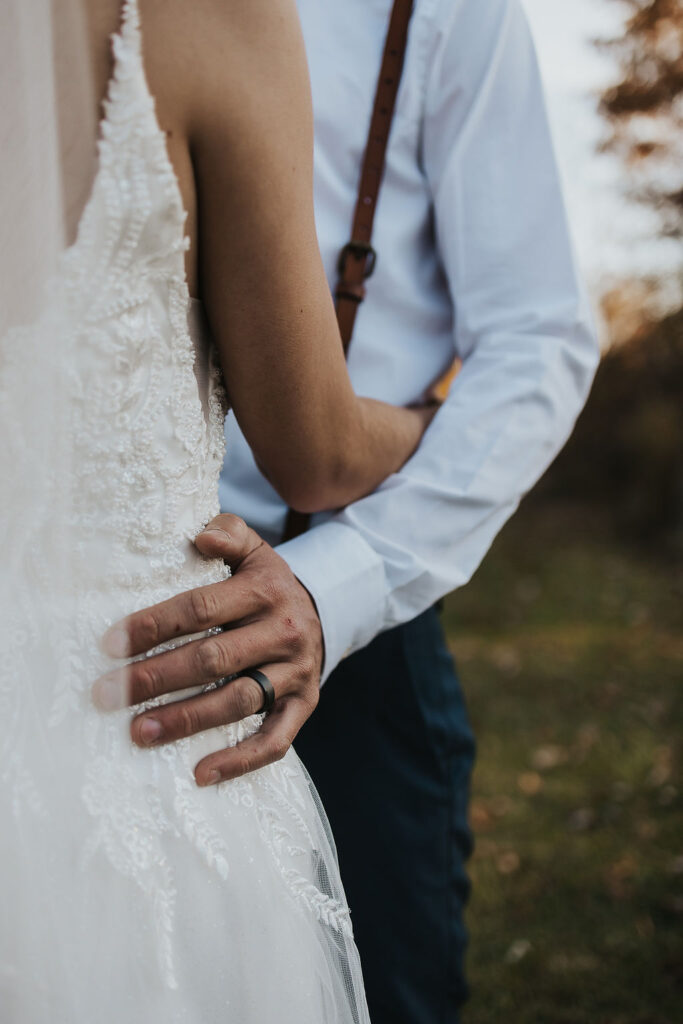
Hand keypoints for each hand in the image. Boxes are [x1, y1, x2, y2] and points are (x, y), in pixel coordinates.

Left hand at [93, 515, 322, 785]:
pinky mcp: (303, 706)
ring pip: (237, 702)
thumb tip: (199, 537)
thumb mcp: (254, 551)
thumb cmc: (266, 584)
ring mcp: (295, 673)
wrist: (324, 612)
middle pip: (213, 659)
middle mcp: (283, 632)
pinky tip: (199, 774)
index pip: (200, 608)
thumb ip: (227, 535)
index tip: (110, 644)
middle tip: (107, 694)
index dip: (154, 626)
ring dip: (186, 720)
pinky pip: (273, 740)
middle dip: (156, 678)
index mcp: (265, 590)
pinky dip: (239, 760)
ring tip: (138, 733)